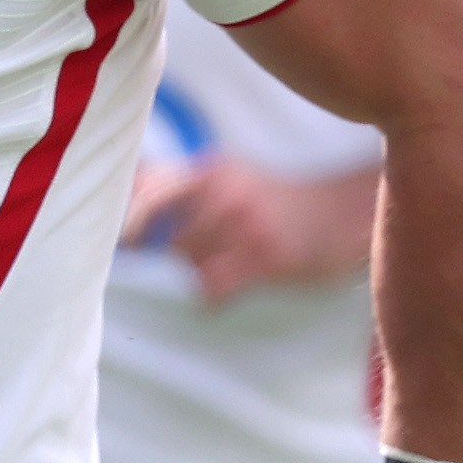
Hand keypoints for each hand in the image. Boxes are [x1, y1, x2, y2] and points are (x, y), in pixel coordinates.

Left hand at [130, 151, 380, 303]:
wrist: (342, 217)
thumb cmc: (273, 204)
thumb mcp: (227, 177)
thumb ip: (175, 185)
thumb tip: (119, 197)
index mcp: (210, 167)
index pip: (144, 190)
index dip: (127, 221)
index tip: (127, 242)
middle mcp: (224, 189)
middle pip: (158, 232)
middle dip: (163, 250)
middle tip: (183, 255)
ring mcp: (245, 223)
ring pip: (185, 262)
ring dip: (198, 270)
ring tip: (228, 262)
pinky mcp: (265, 257)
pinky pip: (211, 288)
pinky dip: (216, 295)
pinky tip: (236, 283)